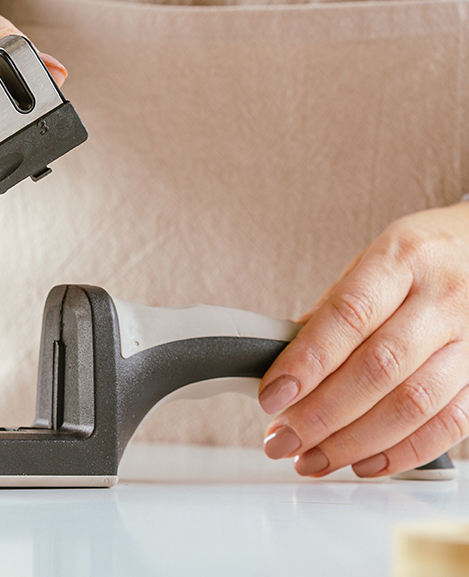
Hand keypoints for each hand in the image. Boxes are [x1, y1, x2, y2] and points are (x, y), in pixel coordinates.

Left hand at [258, 203, 468, 476]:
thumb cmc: (417, 260)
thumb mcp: (370, 265)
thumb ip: (331, 314)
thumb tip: (283, 366)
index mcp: (401, 258)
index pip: (348, 316)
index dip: (307, 362)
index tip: (272, 396)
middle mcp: (442, 297)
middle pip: (378, 368)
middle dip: (321, 414)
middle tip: (283, 439)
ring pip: (413, 404)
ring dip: (354, 442)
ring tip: (313, 458)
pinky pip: (449, 425)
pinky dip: (401, 452)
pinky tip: (363, 462)